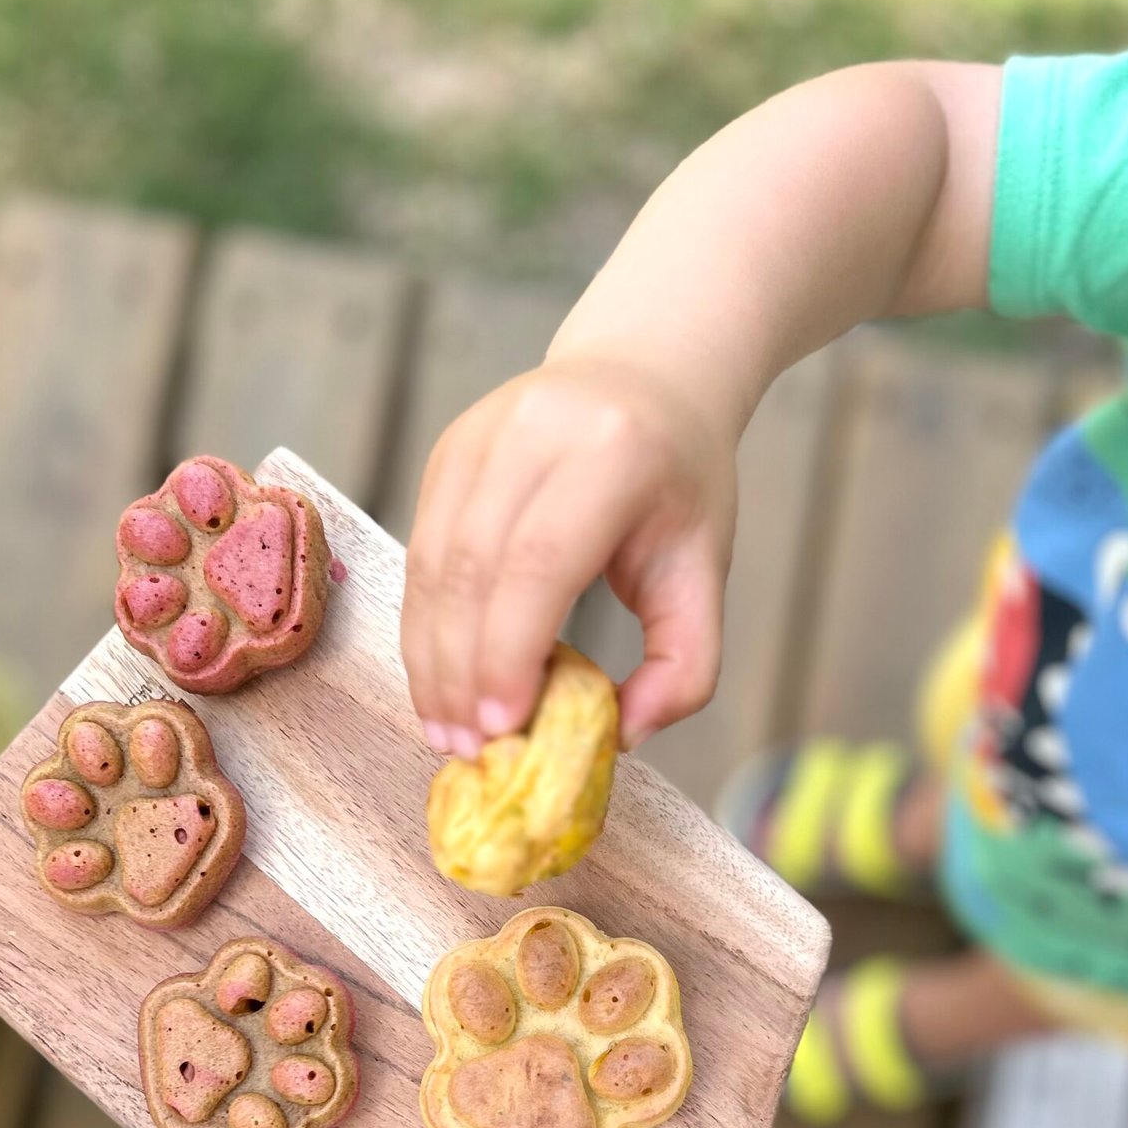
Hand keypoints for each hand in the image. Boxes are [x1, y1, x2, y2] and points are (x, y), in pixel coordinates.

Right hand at [400, 354, 735, 755]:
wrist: (647, 377)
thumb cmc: (679, 485)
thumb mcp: (707, 570)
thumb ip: (685, 664)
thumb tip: (623, 734)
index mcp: (611, 453)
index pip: (539, 564)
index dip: (508, 652)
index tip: (503, 728)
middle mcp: (531, 433)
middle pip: (471, 569)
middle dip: (461, 672)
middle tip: (468, 749)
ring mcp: (477, 437)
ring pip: (431, 566)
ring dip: (431, 660)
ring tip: (447, 730)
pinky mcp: (444, 455)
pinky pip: (421, 556)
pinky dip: (425, 628)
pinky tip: (440, 682)